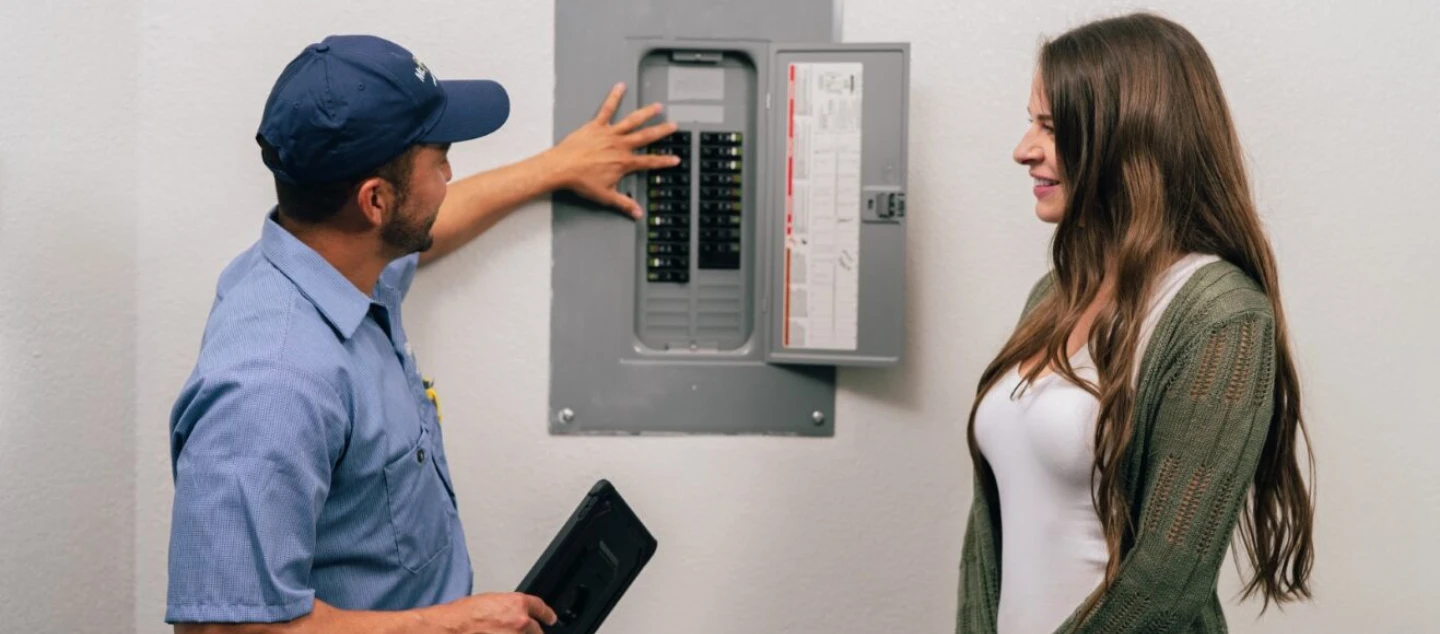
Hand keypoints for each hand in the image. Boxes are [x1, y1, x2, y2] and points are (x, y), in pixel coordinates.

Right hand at [433, 592, 557, 633]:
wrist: (448, 629)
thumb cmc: (460, 616)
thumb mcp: (488, 602)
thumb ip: (506, 609)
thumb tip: (510, 615)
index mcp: (516, 604)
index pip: (540, 608)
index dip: (547, 614)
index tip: (550, 618)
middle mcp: (520, 621)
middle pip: (536, 630)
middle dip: (531, 632)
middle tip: (516, 633)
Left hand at [546, 82, 681, 217]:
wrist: (562, 168)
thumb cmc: (581, 180)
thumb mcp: (606, 196)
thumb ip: (624, 204)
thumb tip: (636, 213)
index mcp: (624, 162)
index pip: (649, 162)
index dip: (664, 161)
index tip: (675, 159)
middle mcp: (620, 145)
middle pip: (646, 137)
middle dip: (662, 131)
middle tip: (673, 126)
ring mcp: (609, 134)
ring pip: (632, 121)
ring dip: (646, 113)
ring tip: (657, 107)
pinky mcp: (596, 125)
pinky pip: (607, 109)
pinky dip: (614, 97)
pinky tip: (620, 87)